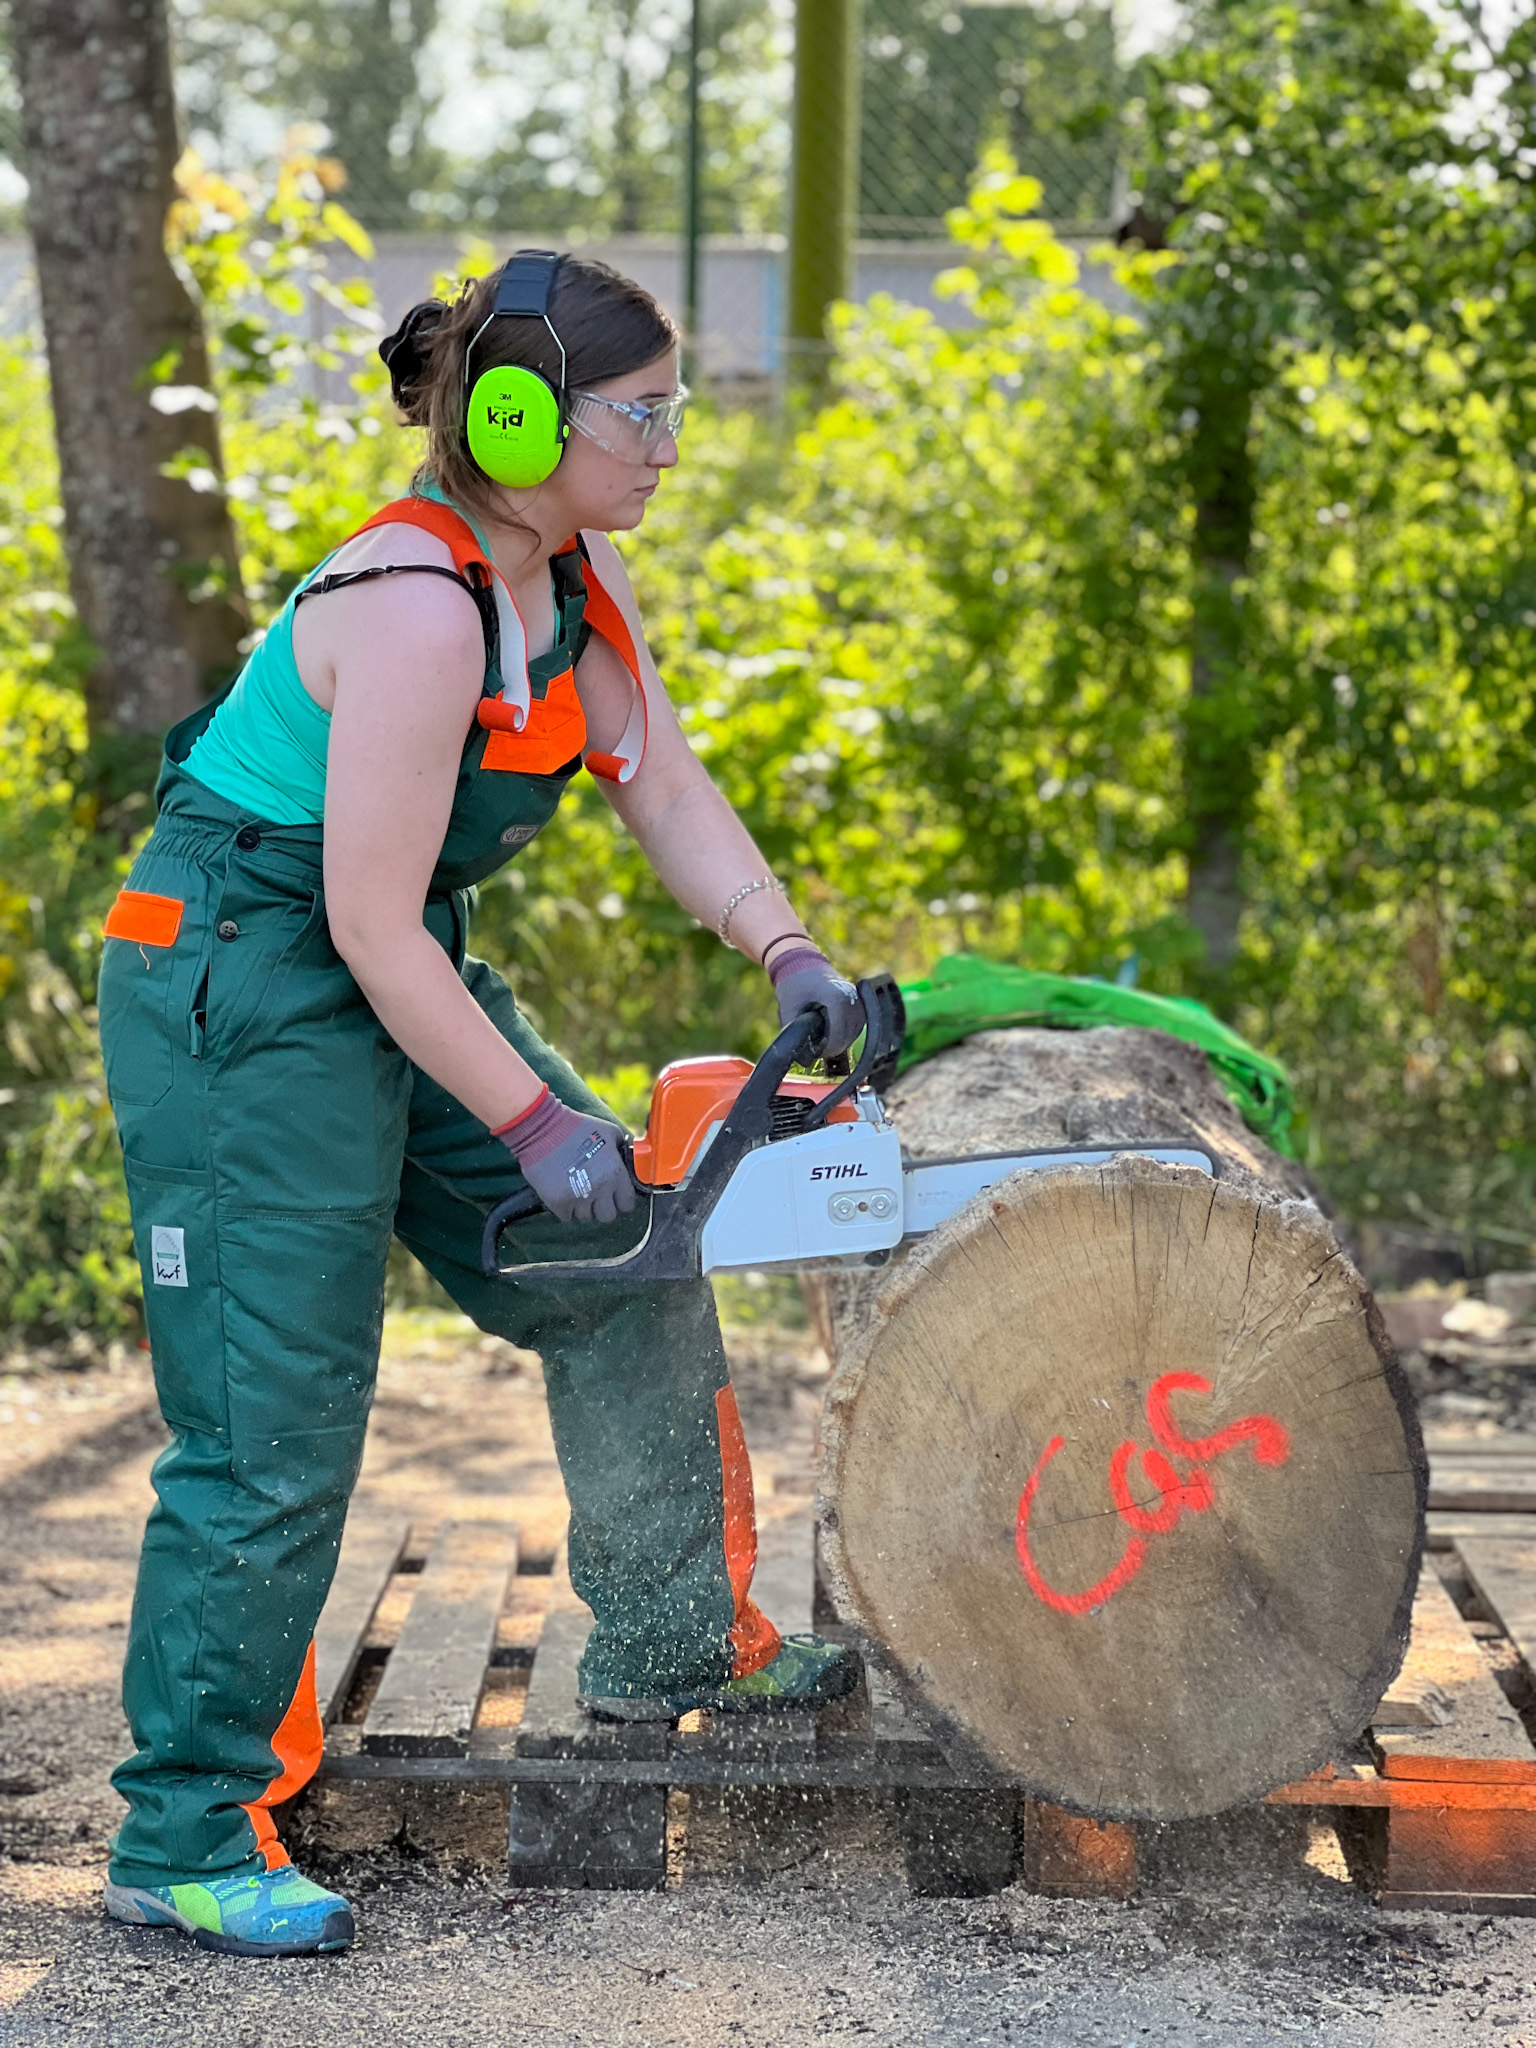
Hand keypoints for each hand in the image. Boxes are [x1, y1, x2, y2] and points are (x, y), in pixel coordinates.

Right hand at [494, 1089, 637, 1224]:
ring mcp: (578, 1198)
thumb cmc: (577, 1127)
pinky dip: (565, 1208)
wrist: (543, 1128)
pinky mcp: (558, 1202)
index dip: (621, 1201)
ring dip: (582, 1207)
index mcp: (615, 1173)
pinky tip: (563, 1192)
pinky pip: (566, 1216)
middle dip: (602, 1207)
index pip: (627, 1204)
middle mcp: (600, 1189)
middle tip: (593, 1195)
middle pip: (607, 1216)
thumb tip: (628, 1162)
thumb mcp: (609, 1132)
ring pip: (586, 1217)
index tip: (613, 1196)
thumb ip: (622, 1150)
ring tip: (575, 1189)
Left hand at [768, 946, 862, 1060]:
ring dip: (841, 1039)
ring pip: (855, 1031)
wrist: (801, 960)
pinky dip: (847, 1031)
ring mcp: (857, 999)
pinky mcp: (858, 1000)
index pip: (839, 1035)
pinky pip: (858, 1023)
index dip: (827, 1049)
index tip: (816, 1053)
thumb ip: (793, 1033)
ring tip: (824, 1039)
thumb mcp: (788, 1008)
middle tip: (818, 1050)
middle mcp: (852, 999)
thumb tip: (803, 1060)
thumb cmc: (794, 982)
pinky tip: (832, 1032)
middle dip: (833, 1046)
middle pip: (849, 1035)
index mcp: (837, 999)